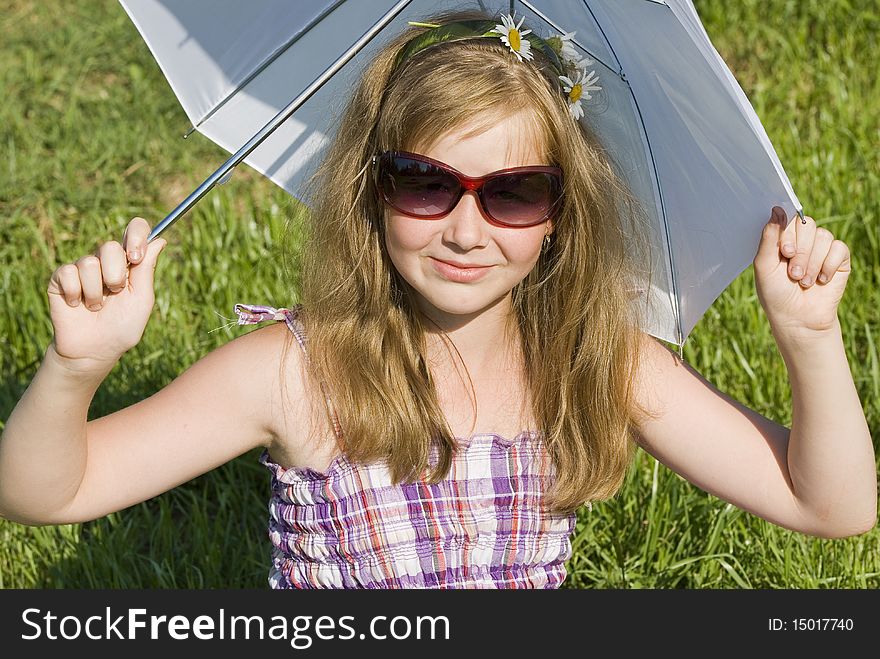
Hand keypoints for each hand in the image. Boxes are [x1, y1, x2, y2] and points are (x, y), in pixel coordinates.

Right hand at [46, 217, 166, 372]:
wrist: (94, 351)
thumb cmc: (122, 327)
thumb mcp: (141, 299)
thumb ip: (147, 270)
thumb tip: (160, 239)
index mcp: (129, 263)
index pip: (135, 230)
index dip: (136, 235)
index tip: (135, 257)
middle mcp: (105, 261)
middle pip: (109, 246)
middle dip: (115, 275)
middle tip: (115, 293)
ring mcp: (82, 268)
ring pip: (89, 262)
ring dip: (96, 292)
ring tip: (96, 306)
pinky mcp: (61, 278)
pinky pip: (68, 273)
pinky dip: (76, 294)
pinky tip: (77, 305)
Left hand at [753, 206, 850, 340]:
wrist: (798, 318)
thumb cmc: (776, 293)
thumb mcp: (765, 266)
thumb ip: (769, 237)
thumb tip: (777, 209)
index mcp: (783, 239)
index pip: (789, 219)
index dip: (789, 235)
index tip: (785, 253)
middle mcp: (803, 240)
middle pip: (808, 224)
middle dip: (801, 252)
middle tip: (793, 274)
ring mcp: (821, 248)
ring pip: (824, 236)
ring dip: (812, 263)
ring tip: (804, 281)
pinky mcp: (839, 258)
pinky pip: (838, 248)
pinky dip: (828, 266)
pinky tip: (821, 280)